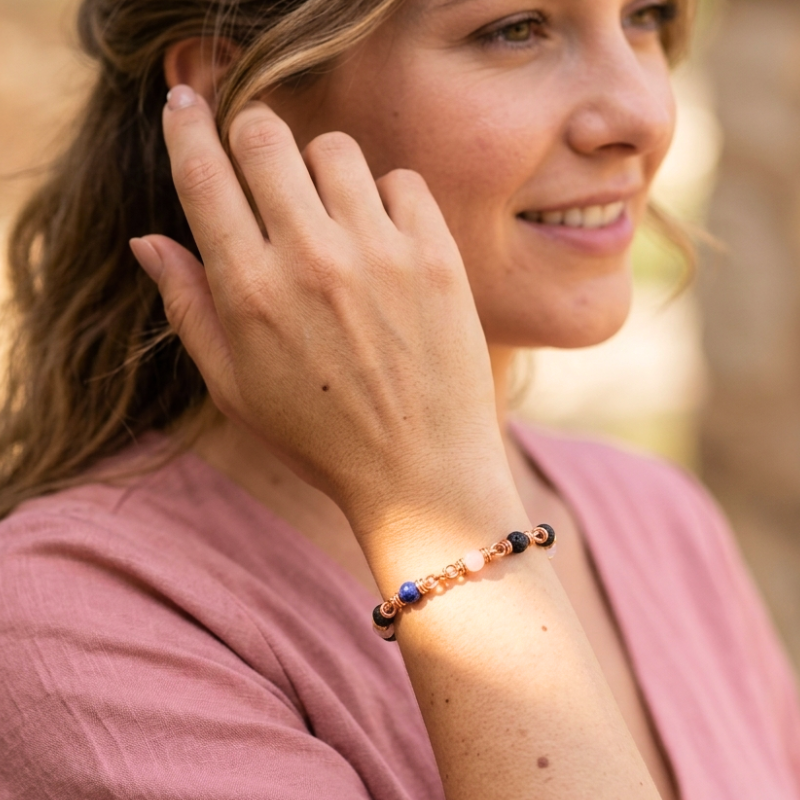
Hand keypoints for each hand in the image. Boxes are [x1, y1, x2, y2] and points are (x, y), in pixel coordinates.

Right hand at [131, 86, 507, 544]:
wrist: (421, 473)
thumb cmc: (320, 437)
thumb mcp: (235, 387)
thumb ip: (187, 306)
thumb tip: (146, 239)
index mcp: (250, 292)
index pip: (202, 174)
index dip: (185, 124)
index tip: (184, 102)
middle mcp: (311, 261)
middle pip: (264, 135)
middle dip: (252, 136)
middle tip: (262, 164)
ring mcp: (379, 254)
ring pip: (335, 148)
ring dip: (321, 169)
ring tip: (330, 215)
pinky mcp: (436, 258)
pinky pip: (402, 181)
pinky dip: (386, 197)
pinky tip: (383, 239)